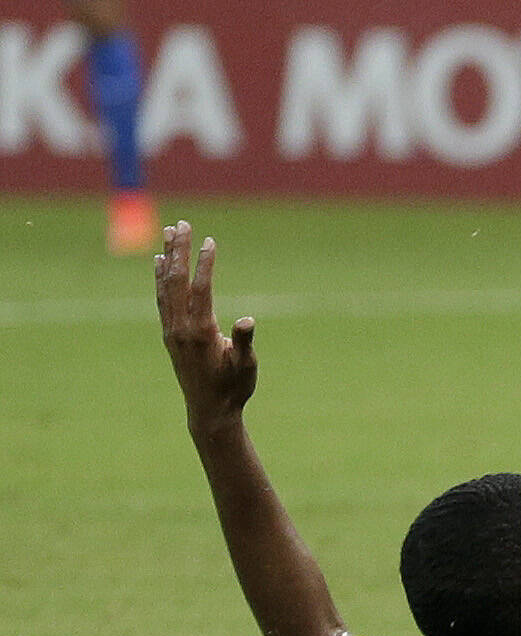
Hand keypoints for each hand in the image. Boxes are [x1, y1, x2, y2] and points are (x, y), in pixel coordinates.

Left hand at [156, 222, 260, 428]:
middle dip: (178, 251)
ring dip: (166, 257)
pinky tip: (158, 262)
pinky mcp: (169, 333)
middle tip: (181, 224)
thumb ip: (244, 343)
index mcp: (200, 332)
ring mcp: (171, 330)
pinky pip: (161, 298)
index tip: (209, 240)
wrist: (209, 411)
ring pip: (165, 286)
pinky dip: (159, 277)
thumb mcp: (246, 367)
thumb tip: (247, 321)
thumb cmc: (233, 388)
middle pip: (175, 281)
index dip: (204, 264)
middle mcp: (180, 327)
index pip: (200, 289)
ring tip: (168, 233)